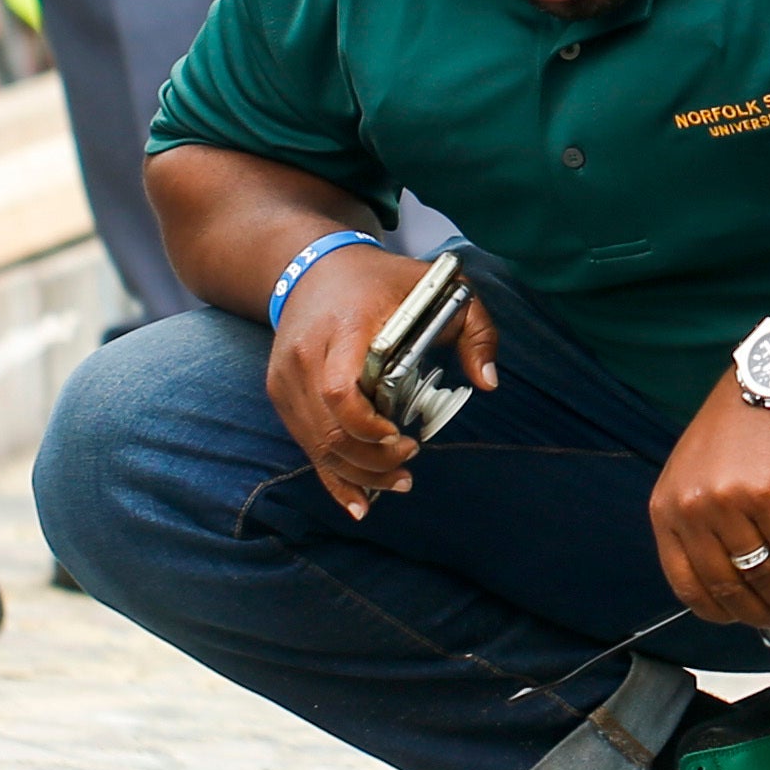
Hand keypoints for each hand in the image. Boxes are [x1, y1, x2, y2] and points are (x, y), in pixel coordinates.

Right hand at [264, 247, 493, 516]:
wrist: (312, 267)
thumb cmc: (381, 281)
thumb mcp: (438, 287)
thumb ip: (474, 328)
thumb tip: (488, 382)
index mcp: (345, 327)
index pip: (342, 391)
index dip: (369, 427)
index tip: (403, 438)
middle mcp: (306, 355)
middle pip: (331, 429)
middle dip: (372, 461)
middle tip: (410, 464)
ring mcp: (287, 377)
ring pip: (317, 444)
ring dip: (359, 474)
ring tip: (399, 482)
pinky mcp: (281, 392)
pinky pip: (305, 445)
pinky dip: (333, 477)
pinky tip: (360, 503)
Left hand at [652, 373, 769, 633]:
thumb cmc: (735, 435)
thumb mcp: (692, 477)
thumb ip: (697, 528)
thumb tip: (728, 590)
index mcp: (665, 509)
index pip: (685, 584)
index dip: (718, 612)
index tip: (741, 621)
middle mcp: (692, 509)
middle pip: (728, 586)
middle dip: (760, 614)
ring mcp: (730, 503)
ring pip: (764, 575)